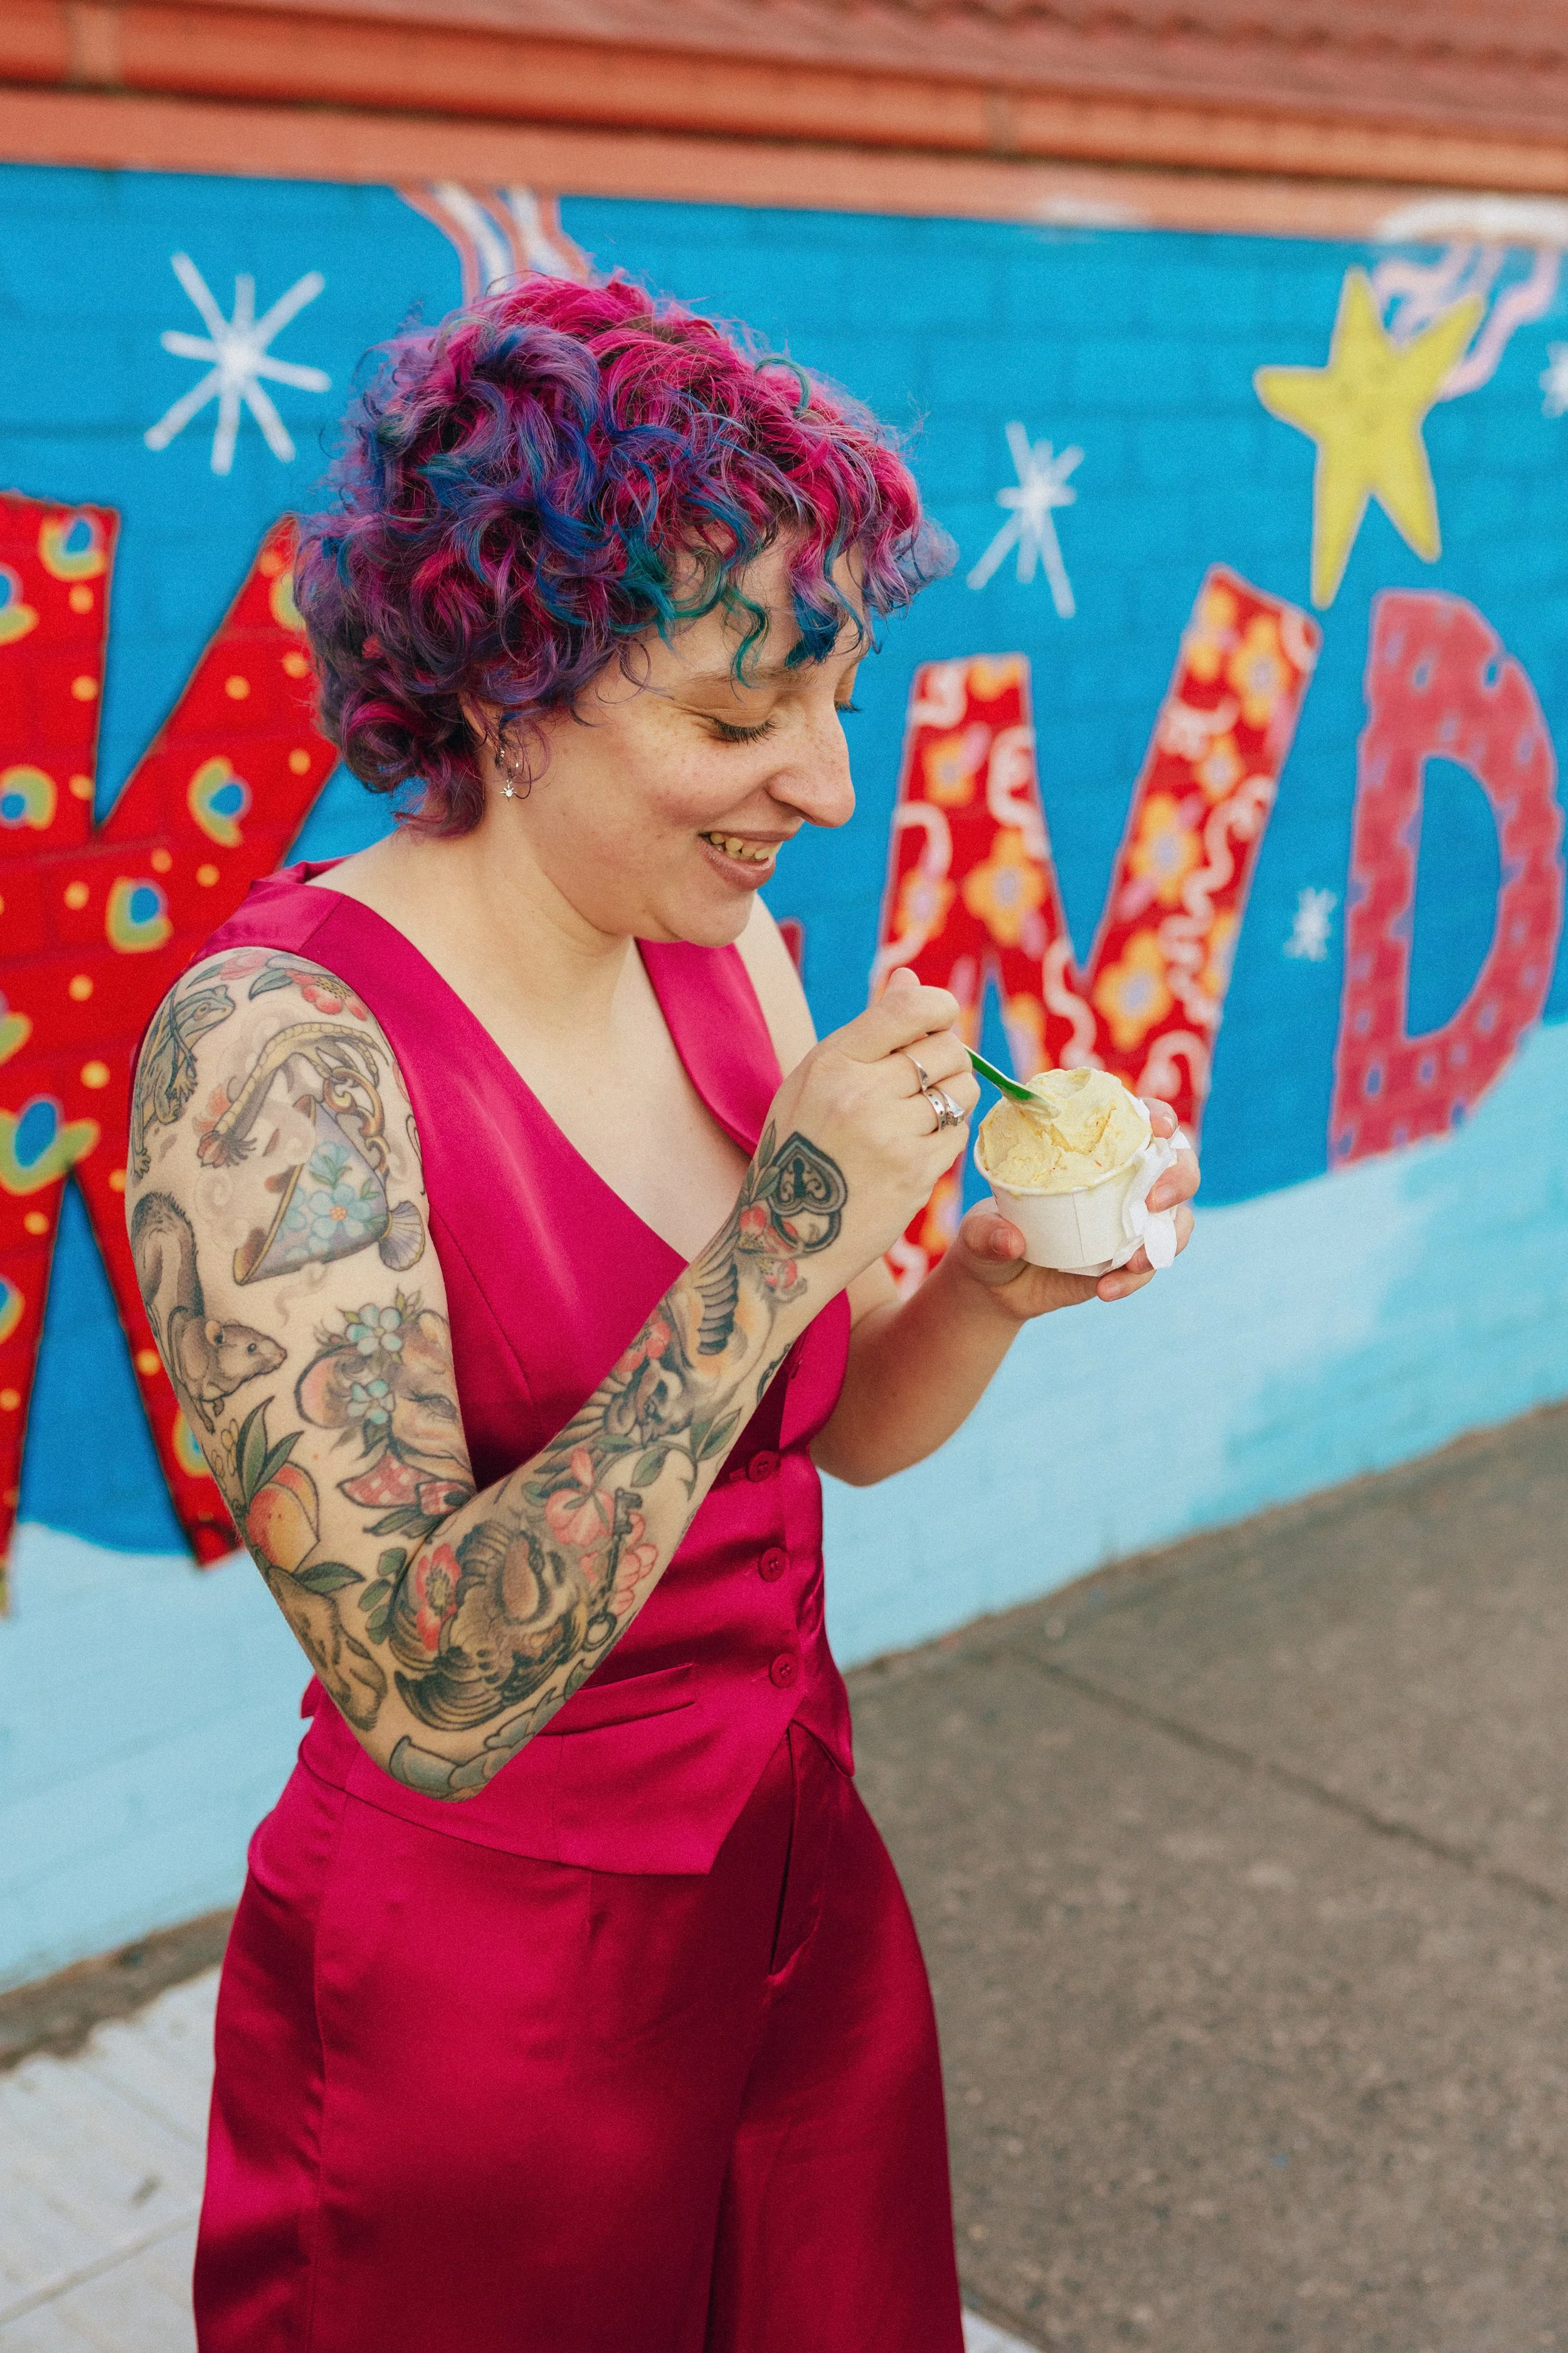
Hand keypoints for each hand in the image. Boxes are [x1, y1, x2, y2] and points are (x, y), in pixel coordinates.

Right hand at [760, 967, 981, 1283]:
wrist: (784, 1239)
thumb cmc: (799, 1151)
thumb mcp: (815, 1081)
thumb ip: (868, 1029)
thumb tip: (909, 975)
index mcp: (830, 1062)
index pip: (908, 1010)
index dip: (939, 1008)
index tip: (940, 1019)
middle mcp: (860, 1094)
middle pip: (946, 1047)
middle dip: (949, 1057)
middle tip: (929, 1078)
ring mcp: (890, 1135)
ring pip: (963, 1089)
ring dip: (955, 1096)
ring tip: (923, 1113)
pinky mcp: (915, 1174)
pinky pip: (959, 1132)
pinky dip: (947, 1134)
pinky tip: (918, 1145)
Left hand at [949, 1098, 1198, 1317]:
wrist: (995, 1286)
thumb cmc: (989, 1235)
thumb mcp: (978, 1230)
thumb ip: (988, 1232)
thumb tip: (1011, 1240)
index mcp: (1091, 1152)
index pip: (1137, 1121)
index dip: (1158, 1117)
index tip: (1158, 1126)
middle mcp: (1121, 1182)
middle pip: (1177, 1168)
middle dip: (1179, 1178)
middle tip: (1154, 1200)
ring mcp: (1129, 1223)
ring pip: (1175, 1221)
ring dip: (1167, 1238)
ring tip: (1134, 1261)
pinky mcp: (1127, 1261)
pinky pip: (1147, 1267)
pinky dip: (1134, 1279)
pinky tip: (1106, 1290)